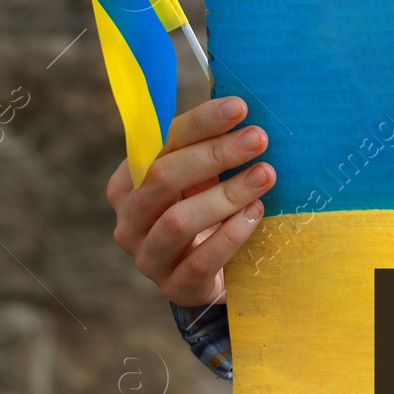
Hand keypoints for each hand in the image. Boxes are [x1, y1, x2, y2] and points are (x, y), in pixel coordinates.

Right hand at [107, 96, 275, 306]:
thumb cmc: (206, 214)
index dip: (199, 123)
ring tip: (265, 175)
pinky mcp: (174, 286)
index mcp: (128, 183)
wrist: (211, 277)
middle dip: (214, 154)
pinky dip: (231, 235)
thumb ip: (207, 149)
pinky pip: (200, 261)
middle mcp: (129, 219)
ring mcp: (147, 257)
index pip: (158, 144)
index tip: (239, 107)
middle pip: (163, 178)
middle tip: (258, 138)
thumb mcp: (201, 180)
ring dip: (226, 194)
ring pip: (178, 221)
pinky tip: (256, 214)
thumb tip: (241, 110)